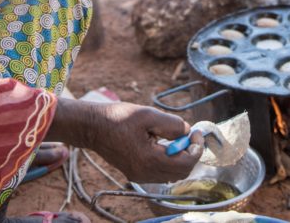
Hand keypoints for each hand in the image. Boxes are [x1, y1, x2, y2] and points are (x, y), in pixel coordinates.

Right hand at [47, 98, 200, 182]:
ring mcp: (139, 175)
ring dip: (180, 158)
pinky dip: (168, 161)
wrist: (92, 127)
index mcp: (149, 159)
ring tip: (174, 137)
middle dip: (190, 153)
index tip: (197, 132)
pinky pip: (160, 173)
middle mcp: (145, 172)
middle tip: (189, 134)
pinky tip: (161, 144)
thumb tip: (187, 131)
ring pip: (172, 174)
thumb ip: (172, 124)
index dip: (196, 148)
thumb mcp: (148, 114)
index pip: (185, 163)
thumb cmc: (117, 118)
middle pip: (181, 172)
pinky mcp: (135, 173)